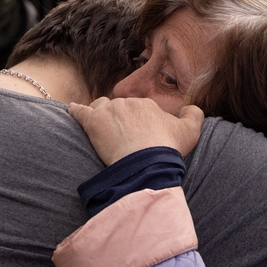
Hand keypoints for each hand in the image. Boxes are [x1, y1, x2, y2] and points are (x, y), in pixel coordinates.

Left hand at [68, 97, 204, 165]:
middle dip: (119, 119)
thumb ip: (194, 115)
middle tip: (120, 137)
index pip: (138, 109)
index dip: (137, 122)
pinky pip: (79, 112)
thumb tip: (192, 108)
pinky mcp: (92, 122)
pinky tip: (72, 111)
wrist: (145, 162)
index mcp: (146, 105)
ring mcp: (108, 111)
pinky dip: (75, 111)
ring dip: (100, 114)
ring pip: (100, 107)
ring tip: (99, 127)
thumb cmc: (167, 149)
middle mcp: (126, 103)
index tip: (138, 136)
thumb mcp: (191, 132)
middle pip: (118, 108)